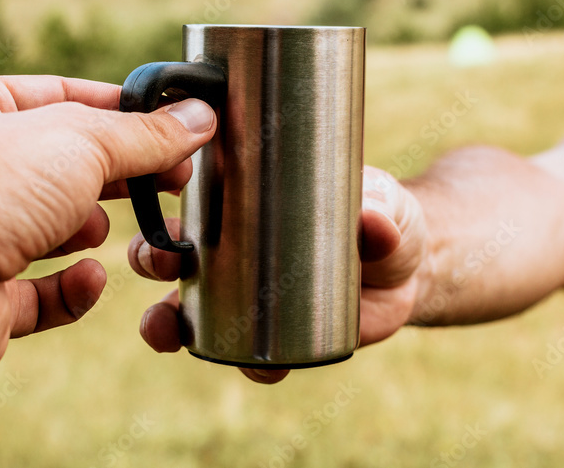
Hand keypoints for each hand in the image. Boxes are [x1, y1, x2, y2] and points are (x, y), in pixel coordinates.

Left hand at [0, 75, 217, 394]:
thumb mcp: (82, 138)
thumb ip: (144, 134)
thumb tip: (200, 120)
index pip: (57, 96)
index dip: (118, 109)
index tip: (172, 122)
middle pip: (60, 167)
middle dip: (115, 175)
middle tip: (173, 179)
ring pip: (49, 230)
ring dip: (86, 231)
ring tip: (106, 231)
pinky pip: (38, 293)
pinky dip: (70, 289)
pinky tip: (88, 279)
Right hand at [128, 166, 427, 383]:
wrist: (411, 267)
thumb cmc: (384, 213)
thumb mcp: (384, 201)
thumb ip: (380, 210)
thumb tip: (373, 221)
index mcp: (241, 203)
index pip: (187, 196)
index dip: (162, 195)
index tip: (162, 196)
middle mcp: (230, 252)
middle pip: (171, 255)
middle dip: (152, 258)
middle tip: (166, 260)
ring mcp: (246, 300)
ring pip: (188, 315)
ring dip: (165, 324)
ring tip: (167, 331)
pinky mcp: (276, 341)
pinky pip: (250, 361)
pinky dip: (249, 368)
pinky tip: (258, 368)